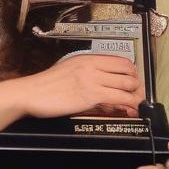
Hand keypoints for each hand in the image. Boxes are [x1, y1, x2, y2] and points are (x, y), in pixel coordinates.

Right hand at [17, 54, 144, 118]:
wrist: (31, 93)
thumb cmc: (46, 85)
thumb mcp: (69, 71)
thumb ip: (88, 75)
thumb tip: (104, 85)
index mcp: (88, 58)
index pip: (121, 61)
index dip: (132, 72)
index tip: (133, 83)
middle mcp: (93, 66)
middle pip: (128, 71)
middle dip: (137, 85)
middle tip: (137, 96)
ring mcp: (93, 79)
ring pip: (127, 84)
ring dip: (136, 96)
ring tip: (136, 104)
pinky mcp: (91, 95)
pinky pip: (119, 98)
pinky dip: (129, 105)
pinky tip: (130, 110)